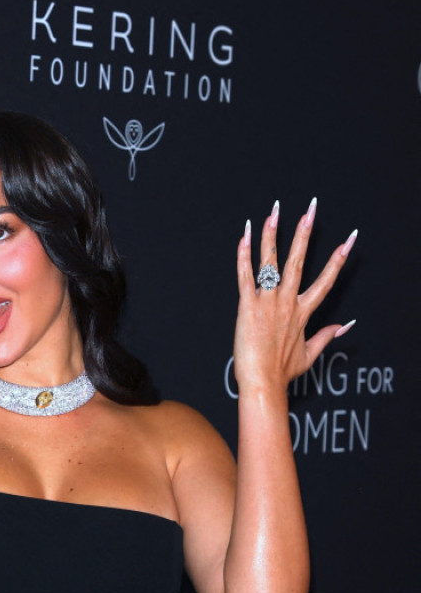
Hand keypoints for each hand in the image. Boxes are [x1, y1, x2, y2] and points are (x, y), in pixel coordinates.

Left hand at [233, 199, 356, 394]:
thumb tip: (345, 326)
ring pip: (270, 262)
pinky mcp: (247, 307)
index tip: (349, 239)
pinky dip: (244, 255)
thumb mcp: (309, 355)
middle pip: (298, 261)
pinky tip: (244, 236)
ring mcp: (267, 303)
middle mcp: (287, 303)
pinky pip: (245, 276)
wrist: (262, 383)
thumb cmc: (282, 372)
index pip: (325, 280)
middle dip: (305, 233)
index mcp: (303, 313)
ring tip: (274, 212)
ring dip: (272, 235)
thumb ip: (326, 336)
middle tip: (311, 209)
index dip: (338, 259)